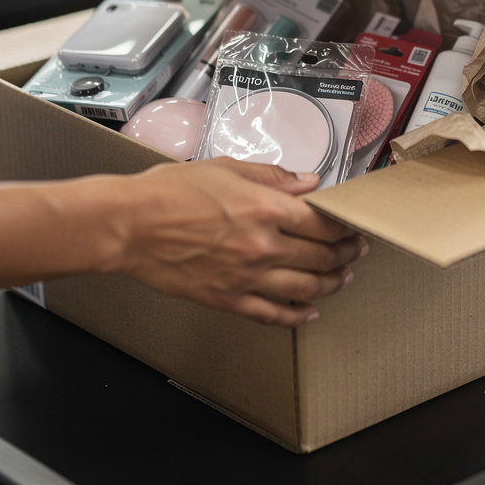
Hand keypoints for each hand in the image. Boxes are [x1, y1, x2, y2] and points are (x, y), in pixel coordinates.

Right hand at [107, 158, 365, 326]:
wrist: (129, 226)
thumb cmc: (169, 191)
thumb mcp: (226, 168)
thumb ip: (272, 177)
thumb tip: (309, 183)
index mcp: (265, 208)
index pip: (322, 223)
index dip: (344, 227)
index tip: (353, 226)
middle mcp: (263, 246)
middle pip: (320, 257)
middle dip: (345, 255)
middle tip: (355, 251)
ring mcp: (247, 278)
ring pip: (305, 289)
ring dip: (331, 284)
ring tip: (342, 278)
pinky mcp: (228, 299)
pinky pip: (272, 314)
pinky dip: (296, 316)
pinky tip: (309, 312)